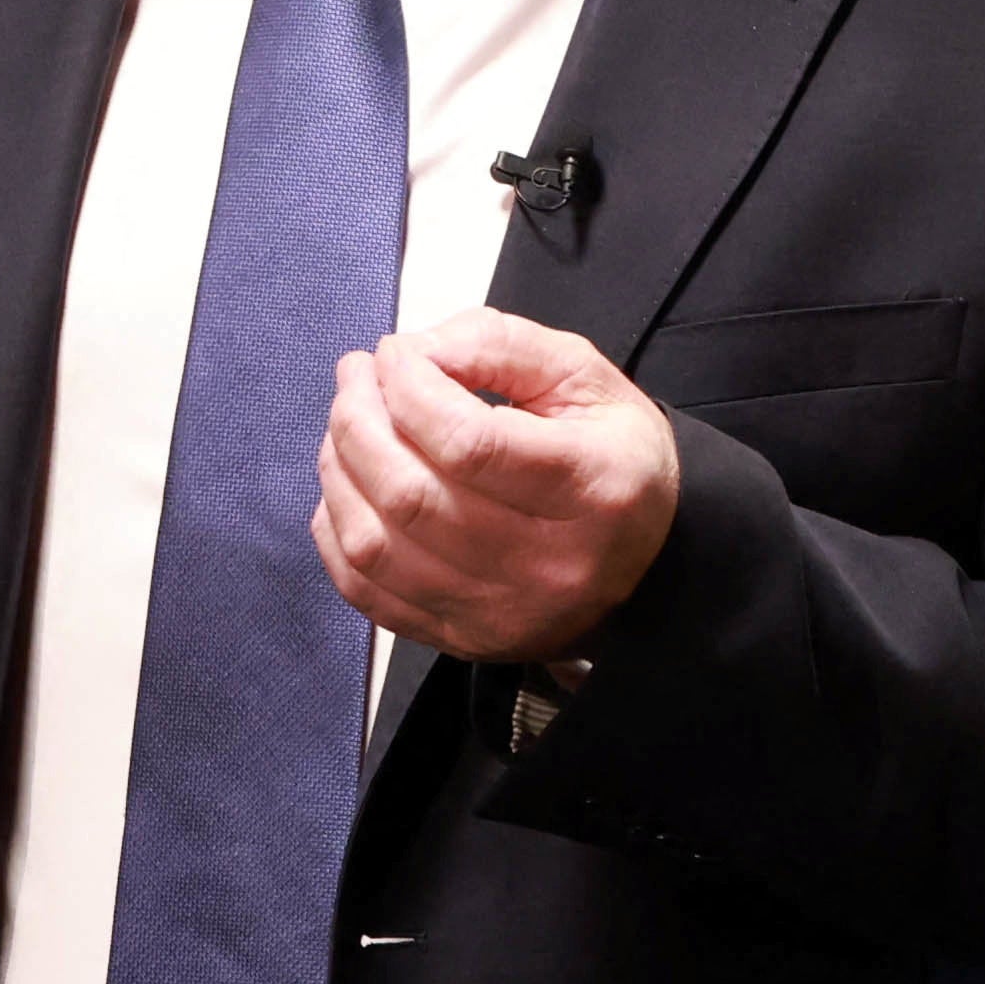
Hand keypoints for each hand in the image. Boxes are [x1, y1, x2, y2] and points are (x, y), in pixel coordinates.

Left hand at [317, 307, 681, 665]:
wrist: (648, 559)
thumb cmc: (612, 458)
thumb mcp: (583, 378)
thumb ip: (500, 345)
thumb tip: (414, 354)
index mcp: (591, 487)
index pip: (469, 443)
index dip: (411, 388)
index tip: (395, 353)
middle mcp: (545, 563)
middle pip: (411, 494)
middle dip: (359, 420)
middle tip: (356, 376)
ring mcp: (498, 611)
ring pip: (375, 545)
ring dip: (339, 470)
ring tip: (347, 423)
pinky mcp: (462, 638)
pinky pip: (366, 592)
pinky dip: (336, 531)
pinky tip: (349, 486)